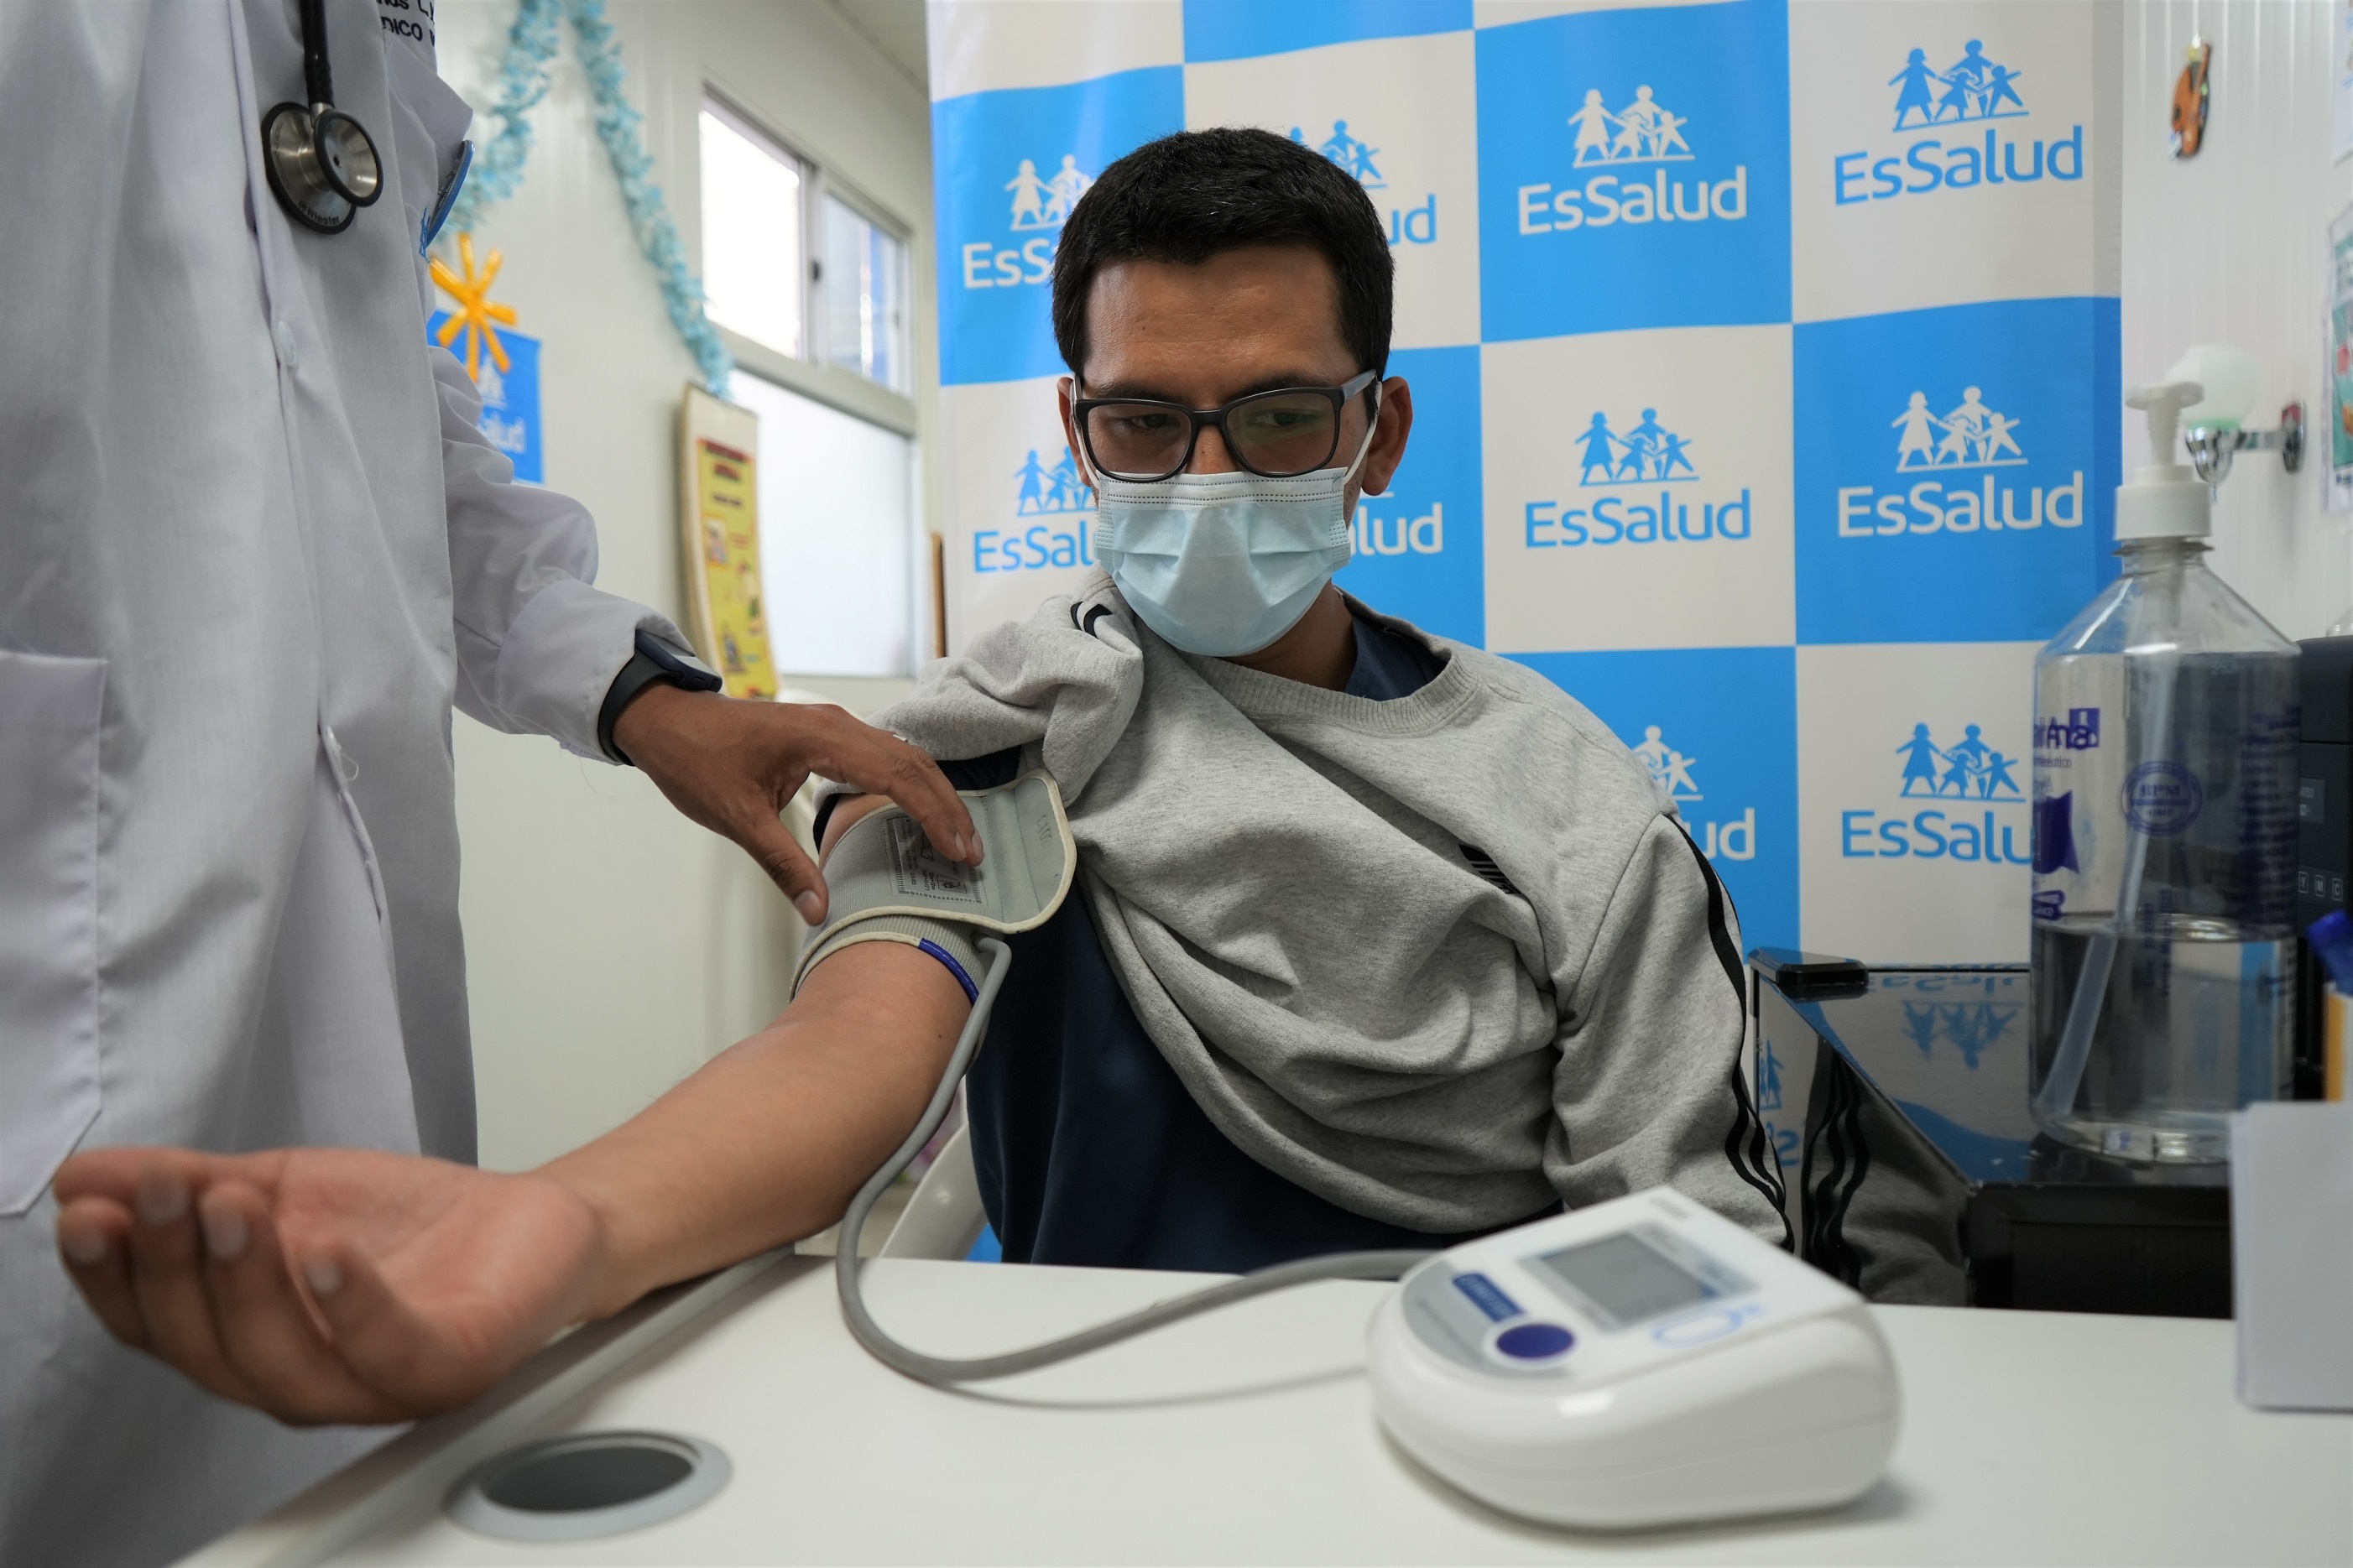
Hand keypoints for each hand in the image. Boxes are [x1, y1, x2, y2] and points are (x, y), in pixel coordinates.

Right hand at [53, 1146, 605, 1423]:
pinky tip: (324, 1251)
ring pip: (283, 1363)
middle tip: (165, 1191)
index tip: (88, 1213)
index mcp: (250, 1341)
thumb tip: (87, 1177)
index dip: (112, 1276)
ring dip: (246, 1281)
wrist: (533, 1222)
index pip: (156, 1328)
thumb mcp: (284, 1188)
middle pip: (209, 1349)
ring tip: (233, 1207)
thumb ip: (192, 1186)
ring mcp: (376, 1383)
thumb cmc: (409, 1225)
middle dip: (174, 1266)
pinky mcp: (450, 1368)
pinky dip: (351, 1304)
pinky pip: (390, 1352)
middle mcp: (303, 1377)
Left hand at [613, 686, 977, 923]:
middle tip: (971, 853)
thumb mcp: (737, 817)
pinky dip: (911, 784)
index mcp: (820, 739)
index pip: (896, 776)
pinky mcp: (829, 734)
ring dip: (934, 795)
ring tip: (956, 838)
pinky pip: (885, 755)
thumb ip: (783, 864)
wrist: (665, 720)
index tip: (957, 849)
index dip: (933, 813)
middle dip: (947, 808)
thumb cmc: (695, 759)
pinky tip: (920, 811)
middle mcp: (837, 725)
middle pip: (913, 762)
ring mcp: (835, 726)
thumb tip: (819, 909)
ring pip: (904, 756)